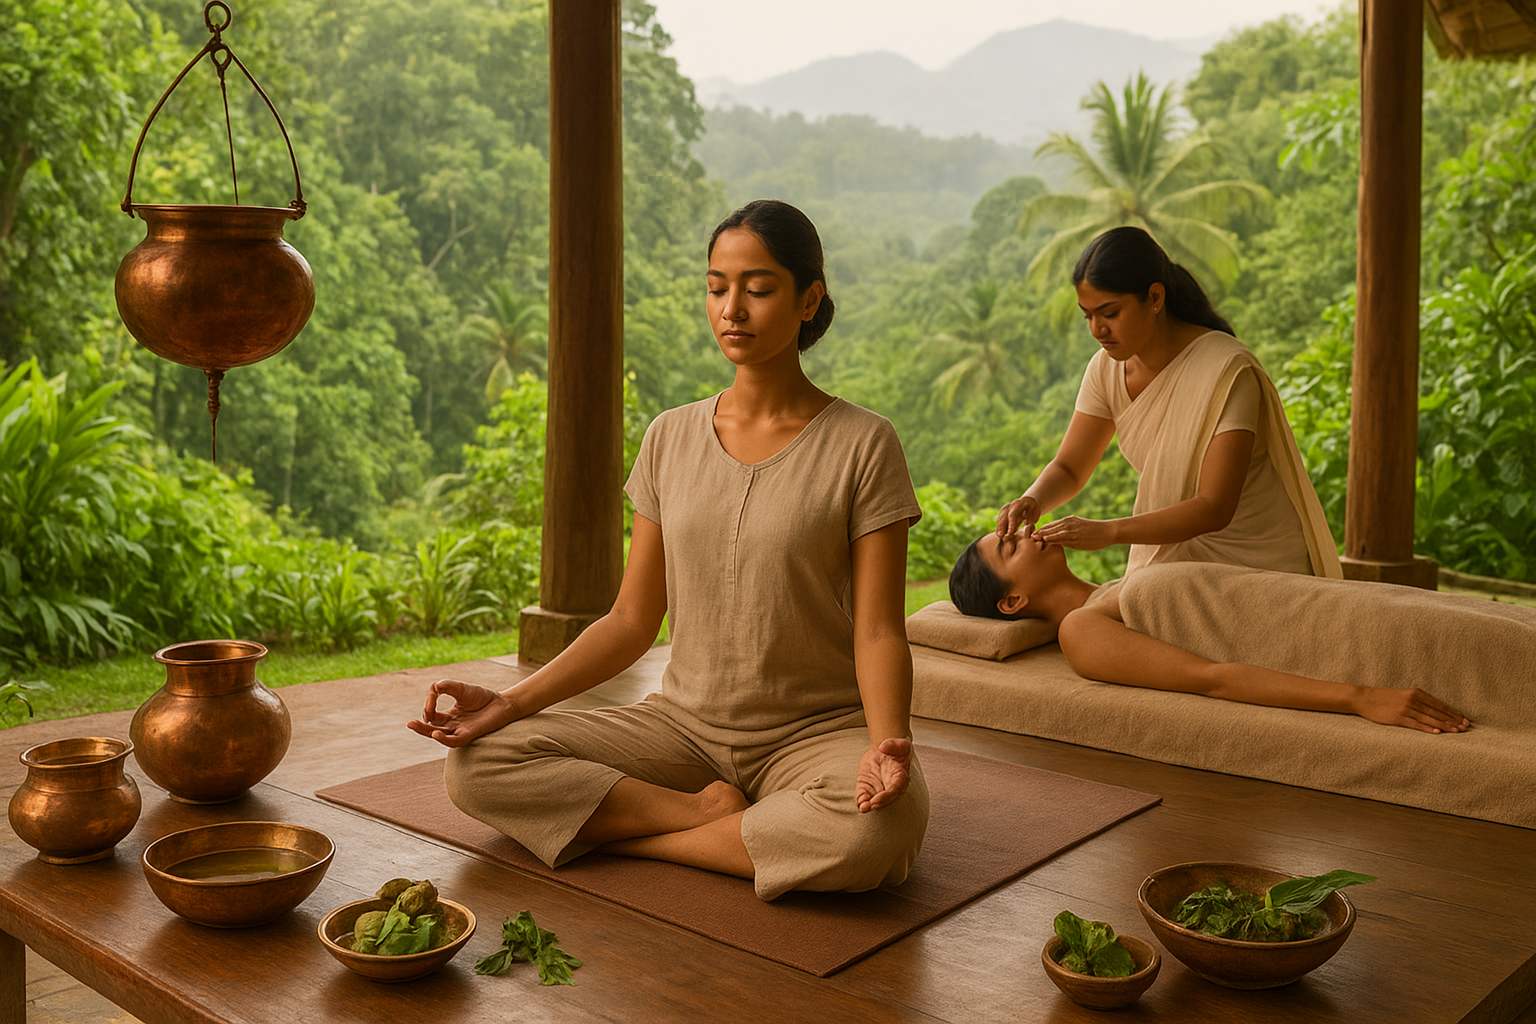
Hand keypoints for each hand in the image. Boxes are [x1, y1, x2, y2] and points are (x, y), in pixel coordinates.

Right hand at [406, 678, 517, 747]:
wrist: (503, 703)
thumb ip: (447, 687)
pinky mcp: (469, 735)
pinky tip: (435, 733)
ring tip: (414, 725)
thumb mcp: (461, 688)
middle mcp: (453, 726)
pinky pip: (453, 741)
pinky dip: (443, 739)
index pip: (432, 715)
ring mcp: (460, 731)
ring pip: (439, 736)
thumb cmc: (482, 697)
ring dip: (426, 732)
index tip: (433, 694)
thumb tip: (434, 688)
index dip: (429, 706)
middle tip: (409, 723)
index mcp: (449, 716)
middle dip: (420, 727)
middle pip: (431, 729)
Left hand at [855, 737, 911, 811]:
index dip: (887, 795)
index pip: (895, 789)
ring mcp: (879, 789)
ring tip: (863, 808)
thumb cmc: (897, 749)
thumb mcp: (900, 744)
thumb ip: (893, 745)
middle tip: (869, 806)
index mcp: (900, 777)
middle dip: (878, 803)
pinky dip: (862, 800)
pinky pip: (865, 795)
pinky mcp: (868, 787)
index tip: (878, 799)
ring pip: (876, 801)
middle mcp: (891, 787)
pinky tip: (859, 804)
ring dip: (869, 805)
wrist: (885, 751)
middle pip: (886, 799)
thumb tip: (883, 747)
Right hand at [997, 495, 1041, 539]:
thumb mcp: (1035, 513)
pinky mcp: (1003, 513)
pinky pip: (1000, 520)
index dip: (1011, 524)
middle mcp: (1010, 505)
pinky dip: (999, 527)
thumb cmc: (1033, 509)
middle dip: (1002, 526)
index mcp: (1019, 504)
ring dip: (999, 527)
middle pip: (1004, 516)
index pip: (1013, 514)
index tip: (1010, 533)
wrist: (1028, 502)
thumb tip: (1027, 529)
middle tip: (1001, 535)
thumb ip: (1030, 520)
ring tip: (999, 536)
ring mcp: (1005, 509)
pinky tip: (998, 534)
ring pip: (1001, 518)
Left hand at [1031, 515, 1116, 550]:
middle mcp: (1068, 523)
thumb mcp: (1079, 531)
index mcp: (1068, 521)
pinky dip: (1053, 537)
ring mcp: (1072, 529)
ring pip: (1053, 531)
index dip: (1040, 530)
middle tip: (1025, 536)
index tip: (1030, 534)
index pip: (1051, 525)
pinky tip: (1045, 539)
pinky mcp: (1077, 535)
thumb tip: (1059, 542)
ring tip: (1031, 538)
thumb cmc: (1095, 533)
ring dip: (1042, 534)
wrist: (1108, 531)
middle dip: (1037, 531)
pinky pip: (1063, 536)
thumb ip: (1068, 535)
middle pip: (1049, 527)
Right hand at [1354, 686, 1469, 733]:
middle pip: (1437, 712)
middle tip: (1465, 727)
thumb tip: (1436, 711)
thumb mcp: (1403, 695)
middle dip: (1453, 720)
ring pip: (1429, 718)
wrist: (1364, 699)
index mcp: (1416, 693)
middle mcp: (1413, 700)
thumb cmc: (1385, 698)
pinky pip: (1416, 724)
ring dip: (1445, 725)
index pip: (1439, 704)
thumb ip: (1418, 701)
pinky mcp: (1398, 717)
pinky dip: (1428, 728)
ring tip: (1456, 731)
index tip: (1464, 720)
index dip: (1453, 713)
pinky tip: (1437, 732)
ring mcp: (1405, 709)